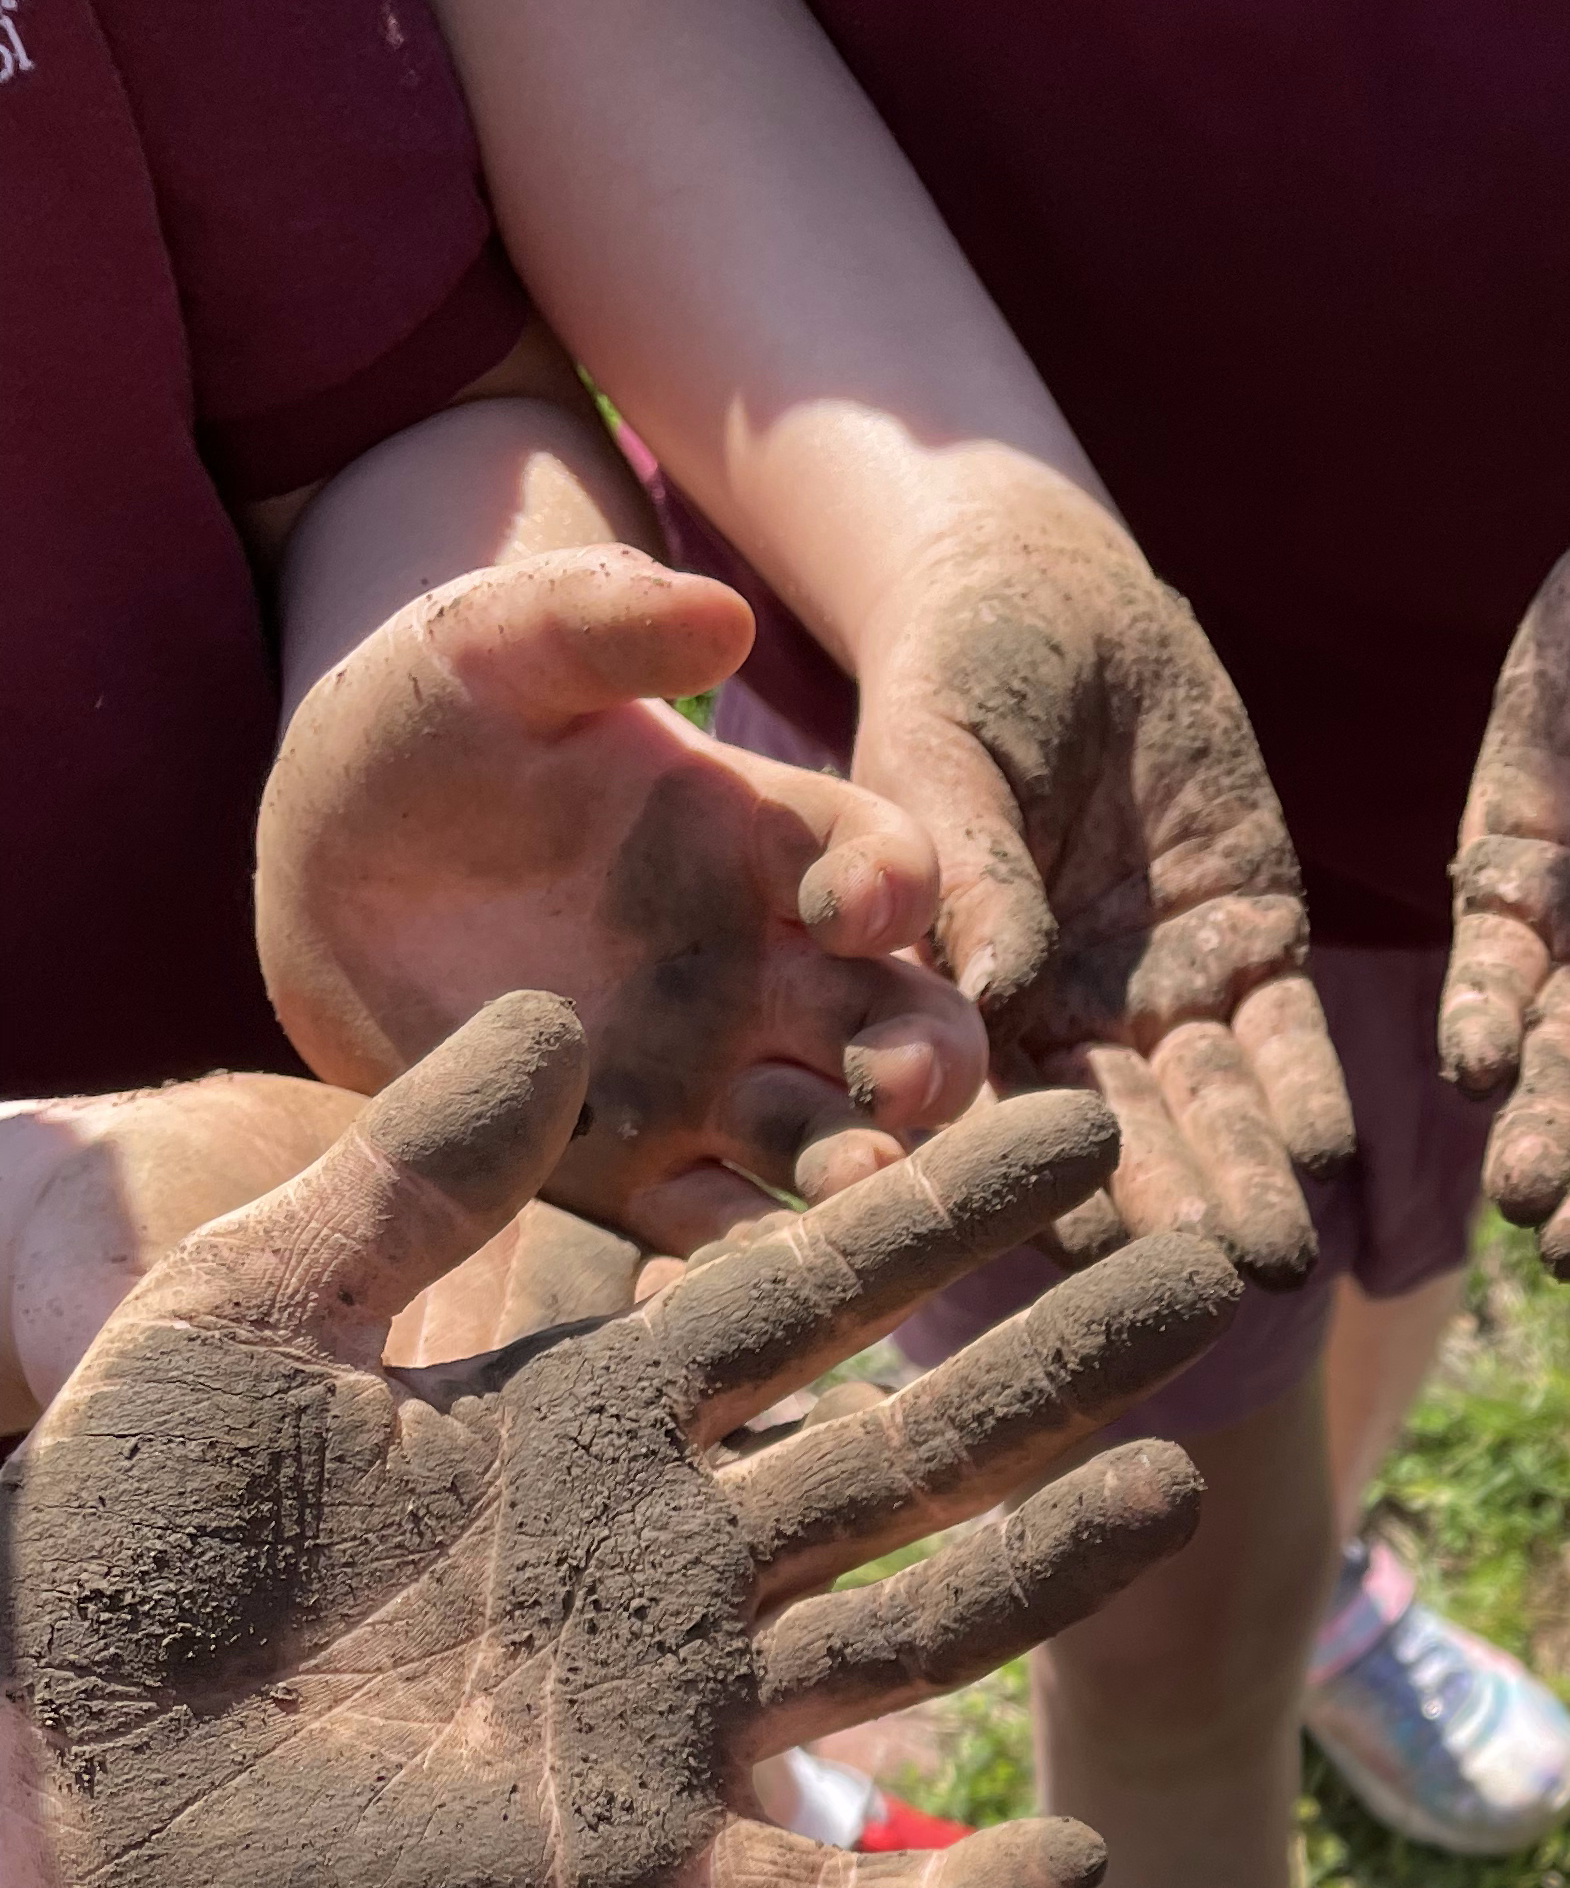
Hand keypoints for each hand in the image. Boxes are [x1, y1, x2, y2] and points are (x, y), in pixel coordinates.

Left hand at [0, 991, 1248, 1887]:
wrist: (29, 1754)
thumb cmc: (112, 1531)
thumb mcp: (249, 1305)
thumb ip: (409, 1180)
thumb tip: (549, 1023)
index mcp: (589, 1416)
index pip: (811, 1293)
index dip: (943, 1207)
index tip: (1077, 1113)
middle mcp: (663, 1556)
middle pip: (909, 1447)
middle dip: (1058, 1359)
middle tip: (1219, 1264)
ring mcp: (660, 1712)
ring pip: (901, 1634)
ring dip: (1041, 1574)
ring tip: (1176, 1490)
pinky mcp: (629, 1865)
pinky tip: (1068, 1856)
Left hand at [257, 551, 991, 1255]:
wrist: (324, 875)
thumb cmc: (421, 735)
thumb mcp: (490, 652)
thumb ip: (598, 622)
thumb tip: (723, 607)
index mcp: (767, 842)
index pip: (878, 865)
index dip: (891, 886)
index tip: (863, 903)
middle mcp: (773, 973)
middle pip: (902, 1024)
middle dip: (927, 1060)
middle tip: (908, 1086)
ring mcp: (716, 1084)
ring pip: (838, 1139)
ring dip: (864, 1174)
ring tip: (856, 1187)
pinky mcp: (642, 1178)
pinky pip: (718, 1232)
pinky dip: (746, 1262)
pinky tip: (747, 1279)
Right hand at [848, 464, 1354, 1282]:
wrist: (1054, 596)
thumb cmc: (960, 666)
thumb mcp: (941, 747)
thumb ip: (963, 862)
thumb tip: (986, 986)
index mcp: (956, 995)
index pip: (989, 1106)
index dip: (1028, 1174)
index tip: (1066, 1242)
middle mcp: (1064, 1021)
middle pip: (1113, 1132)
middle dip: (1163, 1206)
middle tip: (1204, 1286)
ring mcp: (1161, 992)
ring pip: (1210, 1105)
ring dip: (1247, 1180)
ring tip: (1282, 1262)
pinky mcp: (1252, 945)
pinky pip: (1287, 1037)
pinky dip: (1309, 1095)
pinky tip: (1333, 1156)